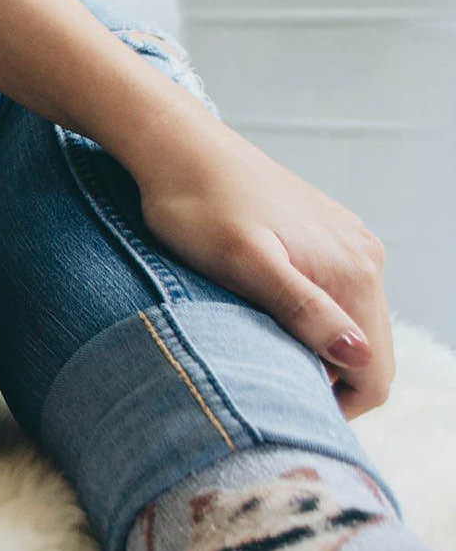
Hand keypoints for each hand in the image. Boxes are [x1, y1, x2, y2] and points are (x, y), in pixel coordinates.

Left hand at [124, 105, 391, 418]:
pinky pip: (332, 292)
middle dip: (322, 376)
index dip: (332, 404)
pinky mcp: (324, 232)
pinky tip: (259, 308)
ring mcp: (347, 242)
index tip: (277, 402)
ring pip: (349, 323)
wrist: (176, 146)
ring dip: (311, 345)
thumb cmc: (197, 206)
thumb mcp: (243, 264)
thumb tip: (359, 356)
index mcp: (354, 272)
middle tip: (259, 374)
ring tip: (254, 340)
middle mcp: (364, 257)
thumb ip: (303, 309)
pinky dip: (306, 315)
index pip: (375, 373)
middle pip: (367, 352)